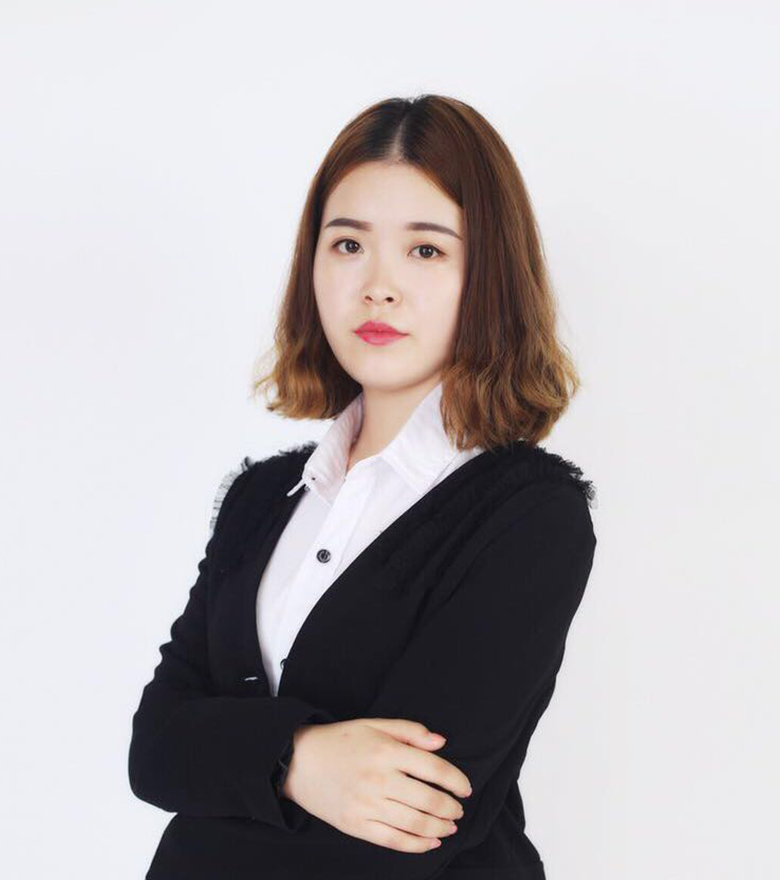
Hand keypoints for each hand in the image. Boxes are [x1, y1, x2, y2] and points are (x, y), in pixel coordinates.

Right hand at [283, 718, 472, 852]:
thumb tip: (441, 742)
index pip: (433, 767)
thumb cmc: (339, 740)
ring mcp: (367, 805)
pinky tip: (431, 841)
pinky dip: (417, 844)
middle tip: (459, 808)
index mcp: (386, 751)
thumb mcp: (374, 724)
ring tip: (450, 825)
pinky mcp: (357, 825)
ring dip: (440, 827)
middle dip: (451, 807)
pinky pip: (394, 840)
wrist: (299, 761)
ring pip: (415, 823)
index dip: (456, 780)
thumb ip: (410, 731)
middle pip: (428, 799)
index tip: (466, 787)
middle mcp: (379, 779)